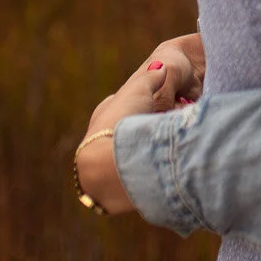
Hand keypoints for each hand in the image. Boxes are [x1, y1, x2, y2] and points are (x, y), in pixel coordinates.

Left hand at [74, 33, 205, 215]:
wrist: (110, 167)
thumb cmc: (124, 121)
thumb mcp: (140, 89)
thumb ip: (151, 76)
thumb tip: (160, 66)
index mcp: (102, 117)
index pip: (116, 107)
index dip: (133, 104)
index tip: (149, 105)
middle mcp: (97, 142)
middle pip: (119, 135)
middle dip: (135, 134)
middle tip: (159, 132)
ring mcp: (102, 169)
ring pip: (123, 160)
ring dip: (138, 158)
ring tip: (162, 155)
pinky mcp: (110, 194)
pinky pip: (129, 183)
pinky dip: (140, 178)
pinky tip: (155, 176)